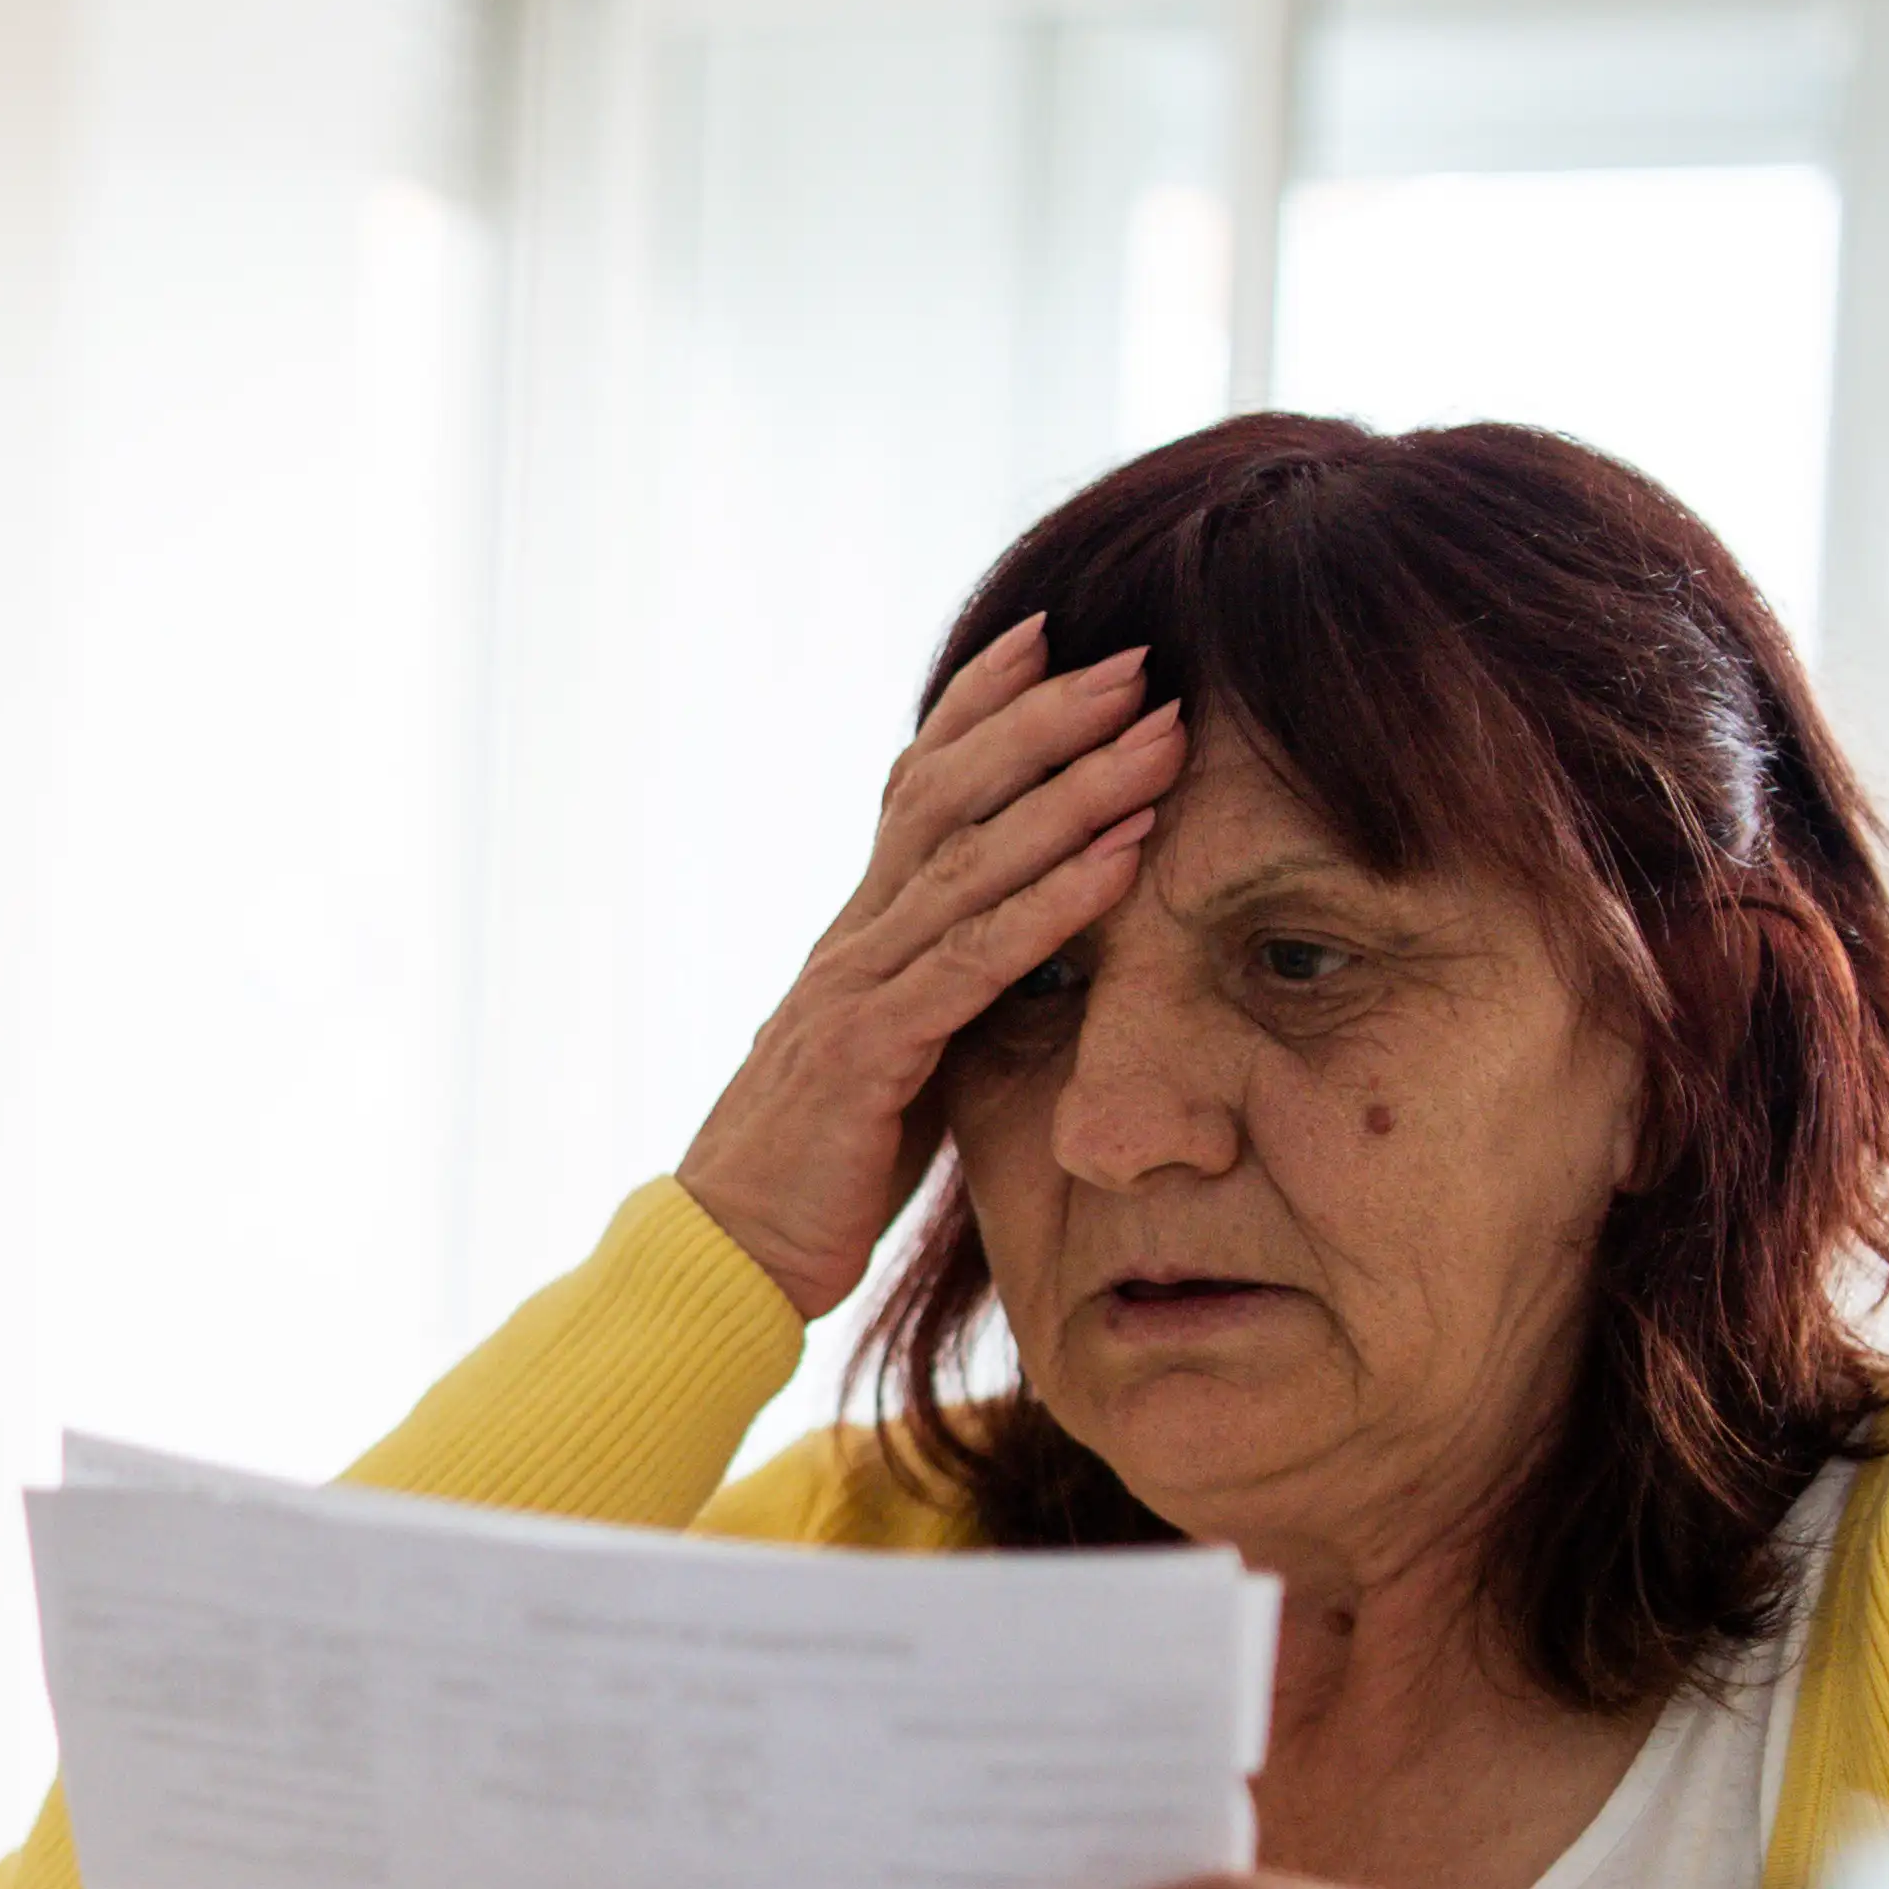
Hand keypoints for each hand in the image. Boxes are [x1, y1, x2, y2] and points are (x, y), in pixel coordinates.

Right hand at [676, 615, 1187, 1317]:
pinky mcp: (871, 1052)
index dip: (979, 704)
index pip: (916, 786)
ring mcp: (856, 987)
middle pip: (950, 794)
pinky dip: (1053, 905)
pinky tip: (1121, 863)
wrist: (728, 1255)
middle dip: (1046, 719)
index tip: (1050, 633)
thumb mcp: (891, 1055)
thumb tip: (1020, 953)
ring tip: (1161, 742)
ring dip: (1074, 793)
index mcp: (858, 932)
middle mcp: (852, 937)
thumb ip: (940, 991)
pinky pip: (974, 962)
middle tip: (1136, 659)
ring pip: (973, 862)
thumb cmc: (819, 1167)